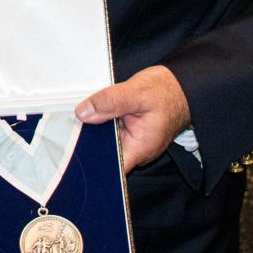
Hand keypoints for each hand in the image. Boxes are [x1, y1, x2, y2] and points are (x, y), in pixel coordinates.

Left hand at [75, 65, 190, 172]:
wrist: (180, 86)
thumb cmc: (166, 92)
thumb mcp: (137, 92)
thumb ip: (110, 102)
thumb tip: (83, 113)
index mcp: (139, 148)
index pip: (110, 166)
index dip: (91, 160)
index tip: (72, 147)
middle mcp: (135, 150)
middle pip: (103, 151)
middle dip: (88, 137)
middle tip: (72, 121)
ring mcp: (131, 141)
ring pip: (104, 139)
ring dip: (93, 126)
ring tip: (82, 112)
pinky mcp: (127, 131)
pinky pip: (109, 130)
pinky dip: (101, 120)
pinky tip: (93, 109)